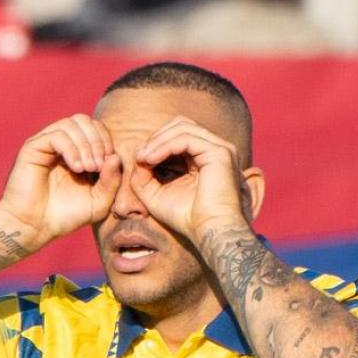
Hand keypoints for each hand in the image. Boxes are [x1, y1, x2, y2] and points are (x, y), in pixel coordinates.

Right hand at [0, 115, 122, 250]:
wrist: (35, 227)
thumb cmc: (65, 216)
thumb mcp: (99, 202)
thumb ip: (111, 181)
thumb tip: (116, 156)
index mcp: (77, 152)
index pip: (96, 129)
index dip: (106, 141)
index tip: (108, 166)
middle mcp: (61, 144)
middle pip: (84, 120)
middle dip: (98, 140)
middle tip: (98, 166)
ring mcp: (46, 144)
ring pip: (71, 124)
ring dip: (85, 144)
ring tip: (87, 169)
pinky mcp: (33, 147)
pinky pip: (56, 135)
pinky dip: (71, 149)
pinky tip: (76, 168)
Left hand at [129, 118, 249, 239]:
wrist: (209, 232)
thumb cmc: (186, 218)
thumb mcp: (155, 194)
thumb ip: (143, 175)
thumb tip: (137, 156)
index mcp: (203, 157)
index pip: (178, 135)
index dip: (156, 142)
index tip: (138, 159)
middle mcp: (214, 149)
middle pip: (181, 124)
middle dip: (156, 137)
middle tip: (139, 156)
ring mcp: (220, 148)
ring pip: (182, 128)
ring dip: (158, 141)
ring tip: (143, 158)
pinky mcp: (220, 152)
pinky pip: (186, 138)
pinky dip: (165, 145)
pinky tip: (151, 159)